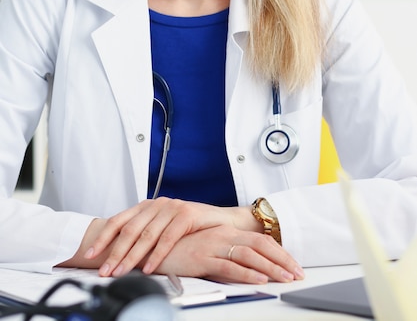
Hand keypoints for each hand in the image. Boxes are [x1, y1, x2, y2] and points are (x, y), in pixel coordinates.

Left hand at [83, 197, 249, 276]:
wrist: (222, 220)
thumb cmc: (191, 226)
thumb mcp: (163, 227)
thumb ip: (144, 234)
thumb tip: (118, 255)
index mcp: (147, 206)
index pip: (119, 221)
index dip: (103, 238)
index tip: (89, 255)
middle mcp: (157, 204)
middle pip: (129, 230)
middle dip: (114, 252)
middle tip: (104, 271)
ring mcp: (171, 208)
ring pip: (146, 235)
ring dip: (132, 257)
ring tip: (121, 273)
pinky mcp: (186, 215)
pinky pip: (167, 238)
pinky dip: (156, 255)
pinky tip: (149, 268)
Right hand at [155, 225, 303, 283]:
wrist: (152, 246)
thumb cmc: (179, 250)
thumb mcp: (208, 250)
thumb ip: (227, 256)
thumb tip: (250, 268)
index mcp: (226, 232)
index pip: (260, 241)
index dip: (279, 253)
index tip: (294, 266)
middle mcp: (223, 235)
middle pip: (260, 245)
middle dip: (282, 260)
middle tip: (298, 274)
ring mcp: (213, 245)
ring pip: (249, 255)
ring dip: (270, 268)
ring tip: (285, 278)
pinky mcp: (202, 257)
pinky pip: (229, 266)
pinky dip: (247, 273)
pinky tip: (259, 280)